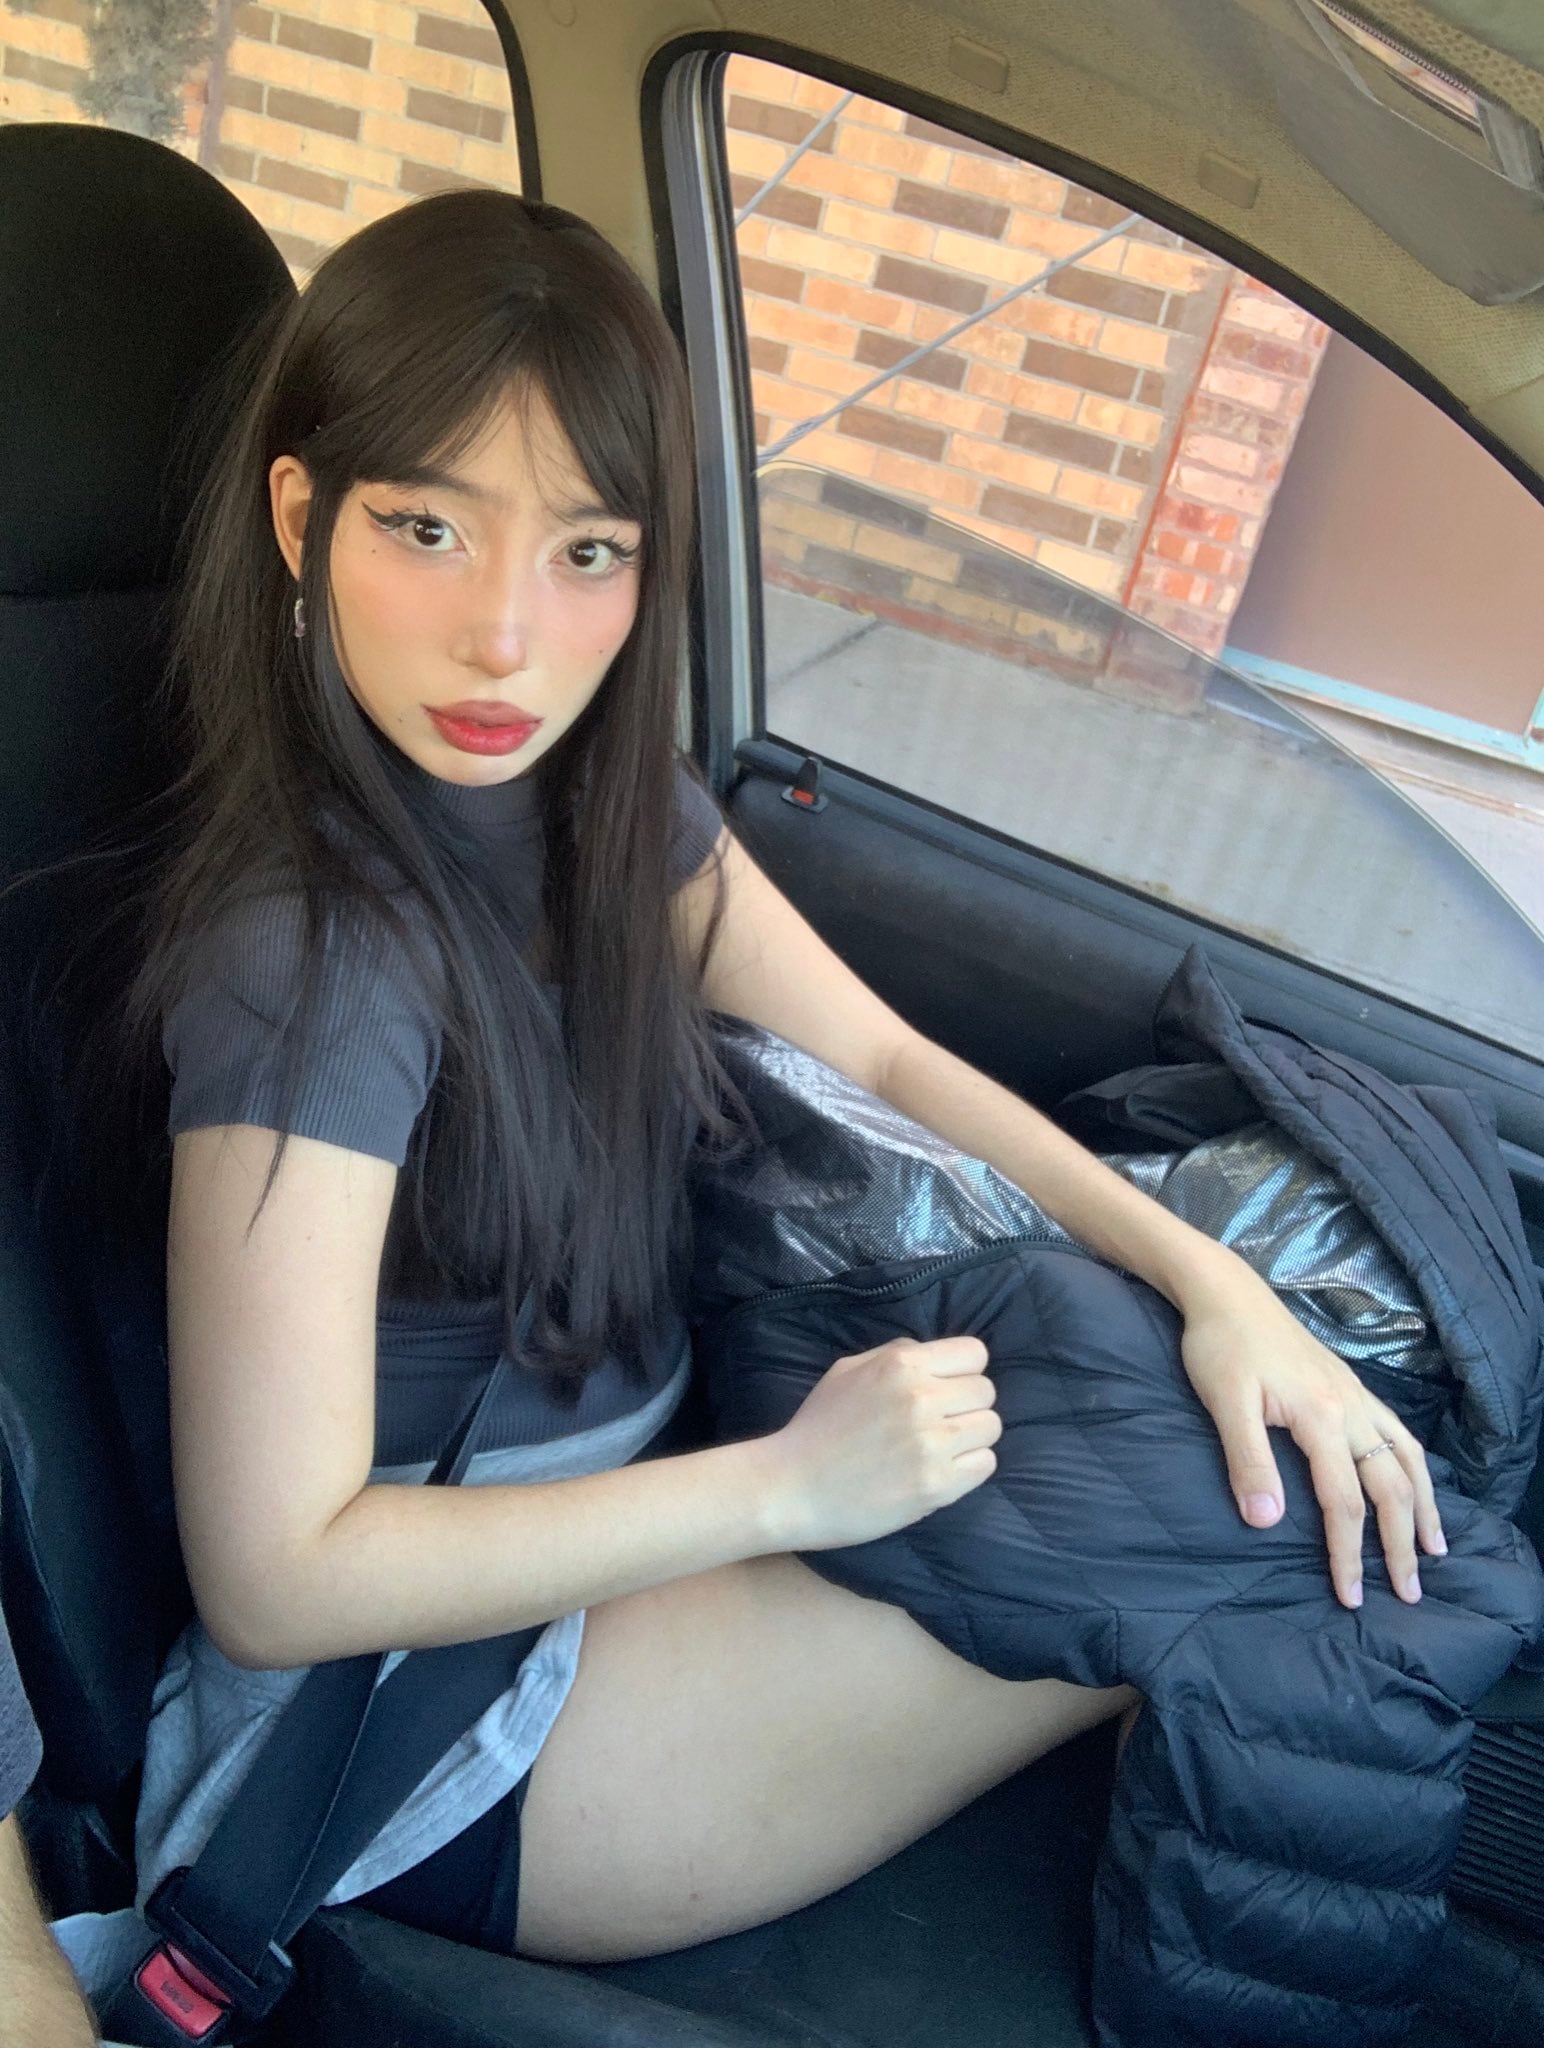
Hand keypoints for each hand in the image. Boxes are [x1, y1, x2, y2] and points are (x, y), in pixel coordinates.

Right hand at [763, 1335, 1000, 1551]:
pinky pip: (985, 1464)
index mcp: (901, 1364)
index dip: (963, 1371)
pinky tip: (940, 1470)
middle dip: (967, 1405)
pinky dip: (968, 1468)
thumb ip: (896, 1355)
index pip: (975, 1353)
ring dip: (970, 1438)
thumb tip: (937, 1356)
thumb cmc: (818, 1426)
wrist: (790, 1487)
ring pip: (991, 1428)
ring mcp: (931, 1443)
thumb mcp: (848, 1370)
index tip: (946, 1388)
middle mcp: (921, 1397)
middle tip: (939, 1423)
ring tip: (940, 1448)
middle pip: (986, 1391)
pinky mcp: (936, 1485)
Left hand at [1178, 1258, 1446, 1609]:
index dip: (1349, 1555)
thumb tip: (1266, 1523)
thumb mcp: (1224, 1403)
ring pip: (1407, 1459)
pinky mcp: (1351, 1386)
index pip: (1345, 1503)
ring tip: (1435, 1549)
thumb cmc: (1219, 1347)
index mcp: (1322, 1418)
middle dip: (1401, 1545)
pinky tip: (1415, 1483)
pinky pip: (1399, 1433)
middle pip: (1390, 1488)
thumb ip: (1247, 1461)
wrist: (1227, 1293)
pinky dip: (1416, 1466)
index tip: (1352, 1597)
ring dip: (1423, 1507)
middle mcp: (1352, 1409)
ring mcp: (1357, 1396)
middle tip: (1409, 1594)